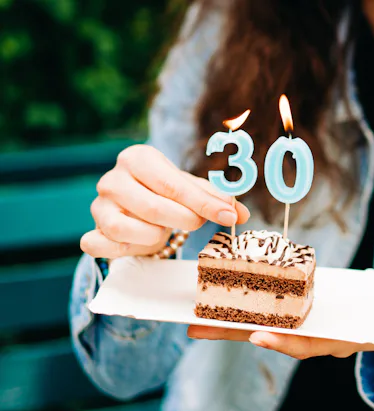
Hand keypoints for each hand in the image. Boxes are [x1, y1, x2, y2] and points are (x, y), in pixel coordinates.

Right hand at [80, 144, 249, 258]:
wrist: (136, 204)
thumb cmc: (167, 193)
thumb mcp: (192, 189)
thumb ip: (217, 198)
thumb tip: (241, 213)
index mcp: (137, 158)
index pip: (174, 184)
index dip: (204, 203)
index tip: (229, 215)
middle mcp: (112, 179)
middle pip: (153, 207)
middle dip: (185, 220)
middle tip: (198, 223)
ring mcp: (98, 206)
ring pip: (125, 228)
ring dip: (155, 236)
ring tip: (165, 231)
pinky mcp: (92, 231)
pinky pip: (101, 246)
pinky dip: (124, 250)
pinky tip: (141, 244)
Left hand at [187, 287, 373, 359]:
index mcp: (344, 338)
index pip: (311, 343)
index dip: (286, 341)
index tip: (260, 335)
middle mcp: (322, 334)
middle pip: (276, 335)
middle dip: (237, 332)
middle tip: (199, 328)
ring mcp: (315, 321)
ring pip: (270, 321)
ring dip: (234, 319)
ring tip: (199, 314)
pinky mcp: (311, 305)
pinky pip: (278, 305)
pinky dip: (253, 302)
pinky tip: (228, 292)